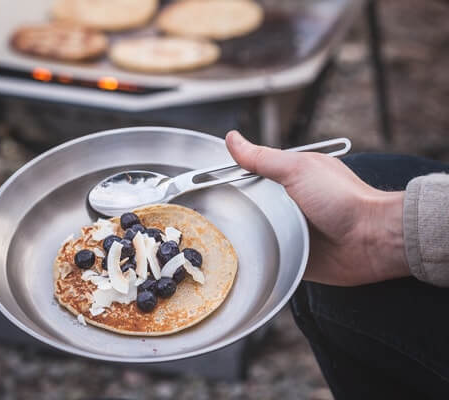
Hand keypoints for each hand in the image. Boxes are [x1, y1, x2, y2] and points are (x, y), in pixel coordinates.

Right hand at [225, 131, 409, 285]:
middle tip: (208, 217)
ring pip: (254, 232)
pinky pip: (267, 256)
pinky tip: (240, 257)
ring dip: (243, 235)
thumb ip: (262, 158)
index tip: (205, 185)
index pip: (249, 175)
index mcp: (287, 179)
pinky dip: (257, 256)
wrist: (371, 241)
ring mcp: (289, 230)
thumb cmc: (343, 199)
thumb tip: (233, 139)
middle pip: (248, 205)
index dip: (228, 180)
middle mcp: (286, 204)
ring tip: (219, 240)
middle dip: (232, 211)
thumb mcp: (297, 169)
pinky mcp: (293, 255)